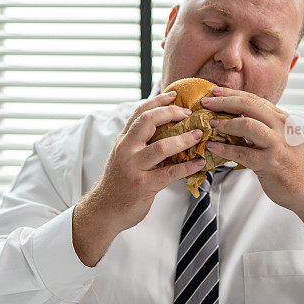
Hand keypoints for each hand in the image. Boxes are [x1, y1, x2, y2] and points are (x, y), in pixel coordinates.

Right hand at [80, 91, 206, 234]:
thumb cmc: (119, 182)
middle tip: (189, 114)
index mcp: (123, 140)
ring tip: (198, 135)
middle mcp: (126, 149)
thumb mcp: (124, 156)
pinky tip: (199, 163)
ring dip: (184, 139)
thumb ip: (138, 141)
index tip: (174, 95)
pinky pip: (170, 173)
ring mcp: (134, 167)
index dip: (157, 101)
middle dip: (171, 113)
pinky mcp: (142, 185)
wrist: (105, 209)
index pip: (139, 112)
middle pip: (148, 121)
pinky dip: (187, 167)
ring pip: (161, 147)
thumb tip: (164, 126)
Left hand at [199, 87, 303, 225]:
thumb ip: (264, 126)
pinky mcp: (271, 163)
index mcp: (283, 119)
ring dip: (225, 123)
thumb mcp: (282, 137)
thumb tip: (236, 117)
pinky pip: (243, 153)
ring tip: (211, 124)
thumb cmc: (292, 163)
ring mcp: (277, 145)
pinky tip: (213, 147)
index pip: (255, 99)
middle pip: (249, 106)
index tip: (215, 91)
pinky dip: (224, 150)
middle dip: (225, 102)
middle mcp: (281, 127)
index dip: (233, 94)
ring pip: (247, 125)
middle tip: (207, 103)